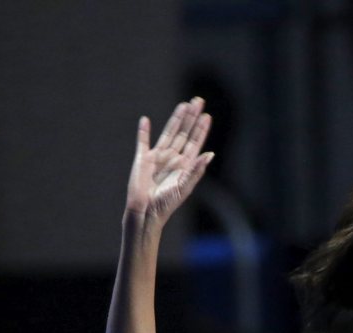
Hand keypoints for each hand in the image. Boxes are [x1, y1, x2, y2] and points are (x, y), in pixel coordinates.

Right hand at [125, 97, 212, 224]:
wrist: (146, 211)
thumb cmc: (167, 203)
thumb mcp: (185, 187)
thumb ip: (196, 170)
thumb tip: (210, 154)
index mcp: (185, 166)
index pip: (195, 143)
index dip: (201, 129)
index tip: (207, 115)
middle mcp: (173, 159)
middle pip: (183, 133)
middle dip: (191, 118)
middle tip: (198, 101)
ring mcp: (158, 157)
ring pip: (168, 133)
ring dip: (175, 119)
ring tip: (183, 104)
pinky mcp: (142, 159)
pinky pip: (142, 141)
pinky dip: (143, 131)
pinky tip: (145, 120)